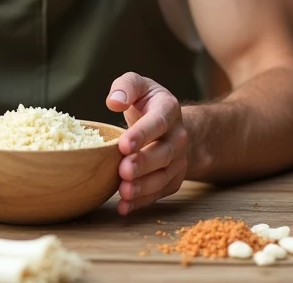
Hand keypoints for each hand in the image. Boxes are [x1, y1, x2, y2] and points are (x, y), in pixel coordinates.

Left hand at [105, 72, 187, 215]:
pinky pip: (159, 192)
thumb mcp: (138, 85)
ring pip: (163, 177)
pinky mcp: (173, 179)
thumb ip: (125, 86)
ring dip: (143, 187)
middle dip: (143, 164)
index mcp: (169, 109)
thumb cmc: (147, 103)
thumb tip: (113, 101)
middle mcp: (178, 136)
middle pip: (164, 153)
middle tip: (123, 170)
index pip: (158, 122)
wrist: (169, 124)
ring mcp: (178, 160)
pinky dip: (142, 202)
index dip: (142, 134)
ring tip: (123, 193)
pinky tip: (124, 207)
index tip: (124, 144)